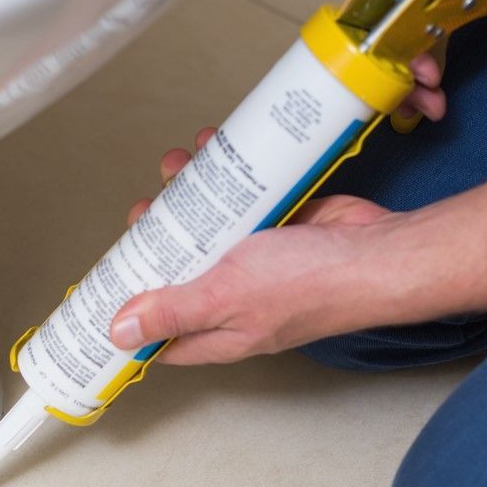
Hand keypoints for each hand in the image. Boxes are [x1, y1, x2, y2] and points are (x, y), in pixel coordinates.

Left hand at [112, 129, 399, 364]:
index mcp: (218, 331)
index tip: (106, 285)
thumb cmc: (311, 284)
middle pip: (180, 272)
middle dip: (157, 237)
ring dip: (187, 196)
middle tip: (144, 210)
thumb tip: (119, 331)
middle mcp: (234, 301)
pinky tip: (213, 150)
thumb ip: (172, 312)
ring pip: (207, 230)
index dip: (130, 314)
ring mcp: (257, 264)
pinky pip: (239, 203)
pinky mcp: (277, 228)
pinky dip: (225, 178)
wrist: (380, 250)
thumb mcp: (225, 297)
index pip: (161, 335)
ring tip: (177, 168)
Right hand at [395, 0, 486, 120]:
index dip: (403, 48)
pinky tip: (438, 69)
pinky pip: (443, 11)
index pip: (403, 5)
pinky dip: (437, 44)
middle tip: (422, 104)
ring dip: (420, 62)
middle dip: (407, 67)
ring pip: (419, 21)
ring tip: (430, 96)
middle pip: (403, 19)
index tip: (422, 79)